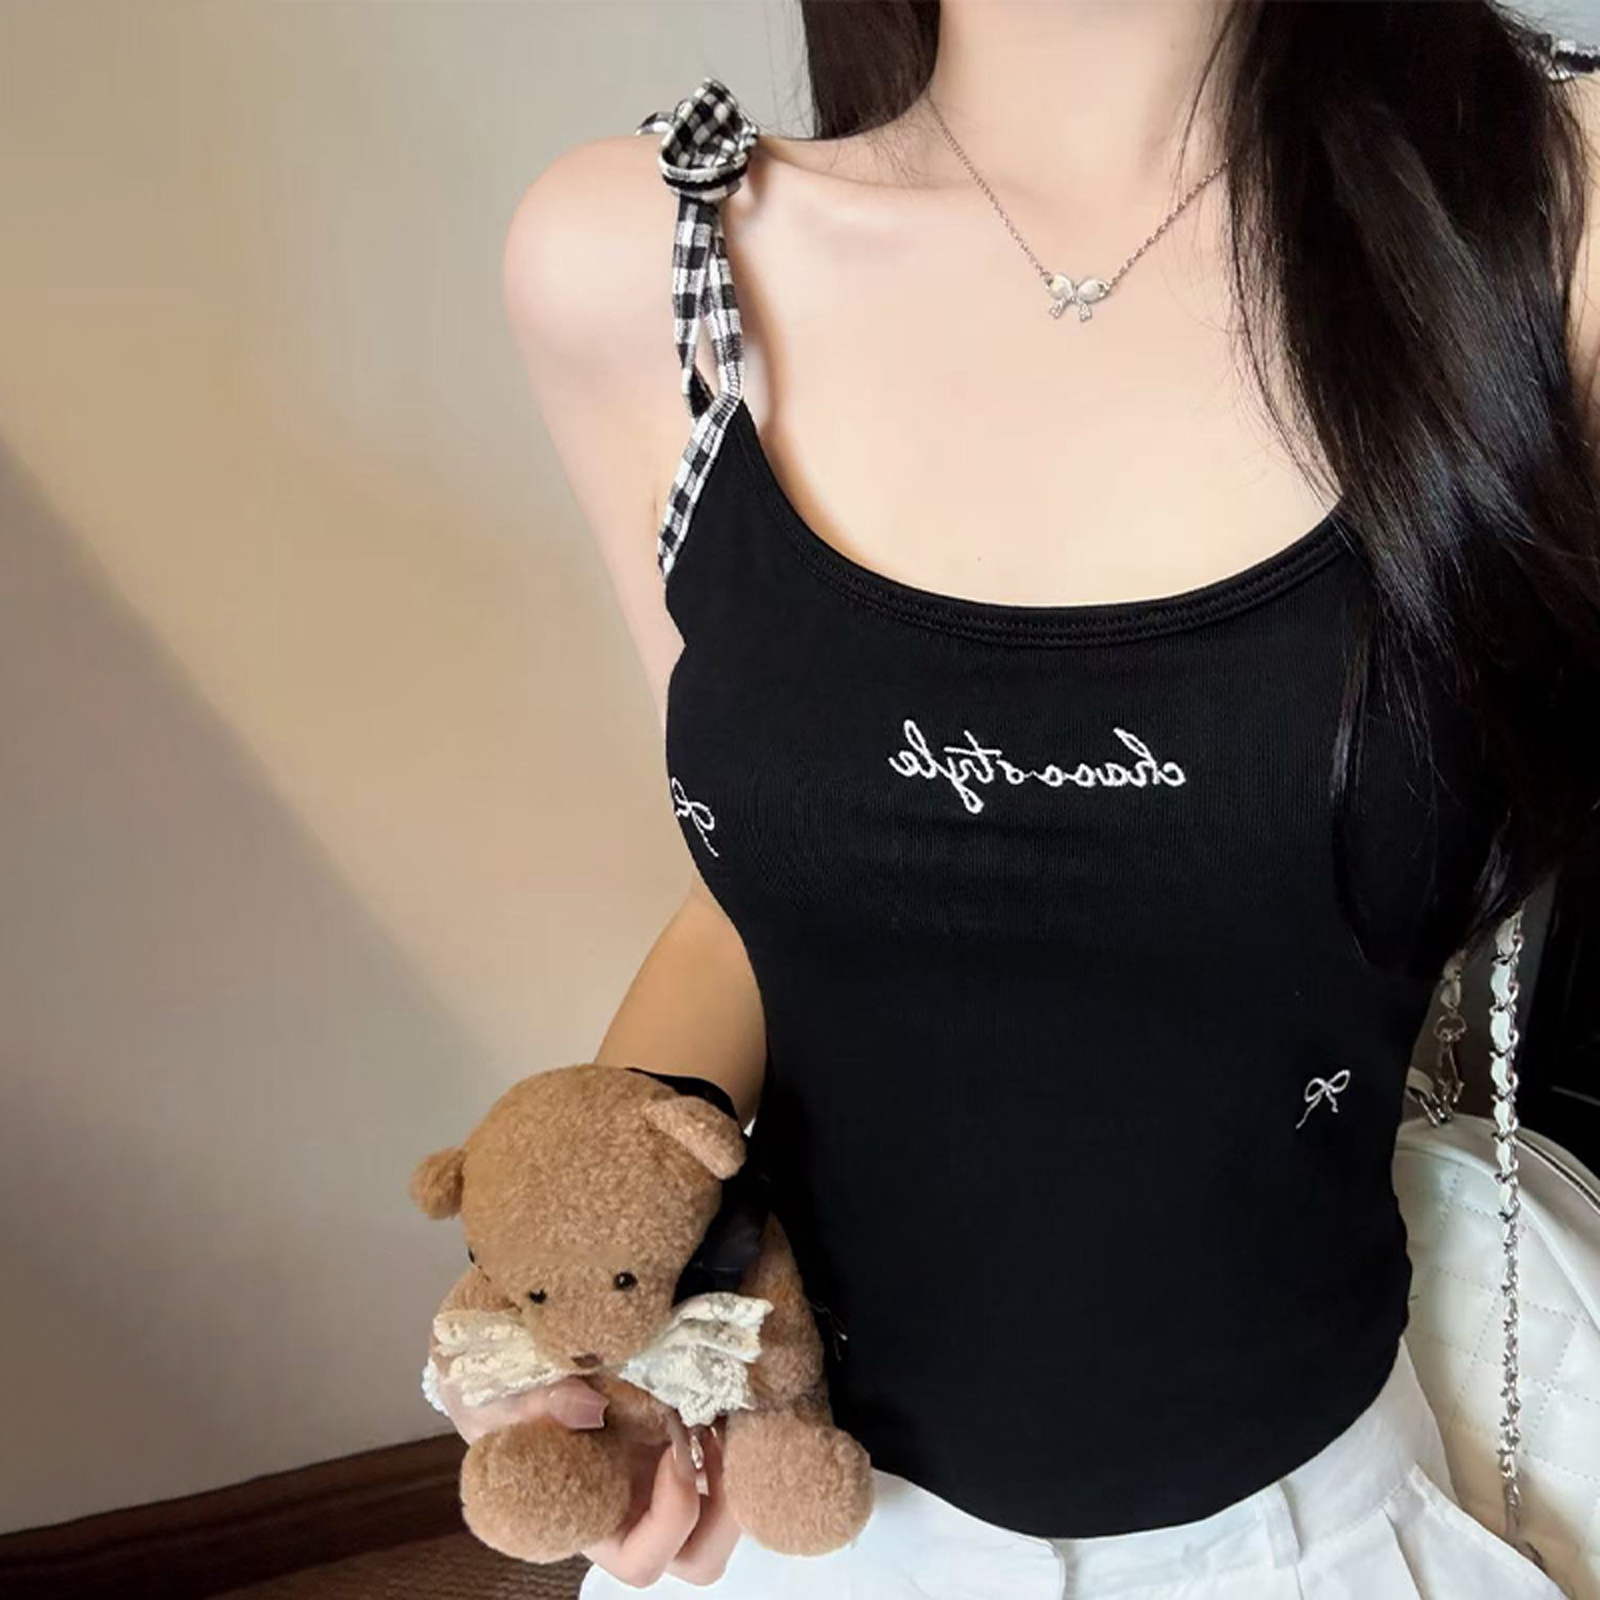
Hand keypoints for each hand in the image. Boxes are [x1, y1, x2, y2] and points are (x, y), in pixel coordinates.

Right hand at [430, 1351, 742, 1585]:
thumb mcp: (497, 1398)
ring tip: (718, 1411)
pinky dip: (733, 1433)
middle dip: (721, 1506)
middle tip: (712, 1437)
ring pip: (722, 1516)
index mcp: (588, 1519)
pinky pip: (724, 1463)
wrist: (506, 1361)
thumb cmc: (497, 1395)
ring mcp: (659, 1480)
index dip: (670, 1521)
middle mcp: (631, 1511)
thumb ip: (532, 1404)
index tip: (674, 1452)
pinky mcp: (677, 1442)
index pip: (641, 1563)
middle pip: (699, 1556)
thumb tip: (588, 1405)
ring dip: (734, 1469)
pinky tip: (715, 1391)